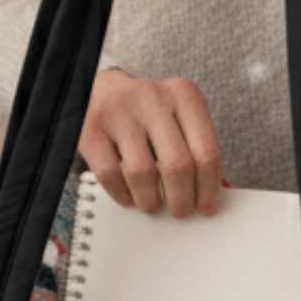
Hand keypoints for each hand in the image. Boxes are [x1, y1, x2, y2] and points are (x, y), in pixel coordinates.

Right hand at [81, 69, 221, 216]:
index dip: (208, 188)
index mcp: (183, 95)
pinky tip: (129, 194)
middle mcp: (153, 99)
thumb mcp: (178, 118)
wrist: (101, 90)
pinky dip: (123, 194)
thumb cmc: (146, 111)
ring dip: (150, 200)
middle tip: (179, 210)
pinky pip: (110, 174)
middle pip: (177, 165)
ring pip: (143, 173)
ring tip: (152, 202)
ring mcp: (119, 112)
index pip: (206, 152)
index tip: (206, 206)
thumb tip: (208, 197)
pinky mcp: (92, 129)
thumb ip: (196, 150)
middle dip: (181, 199)